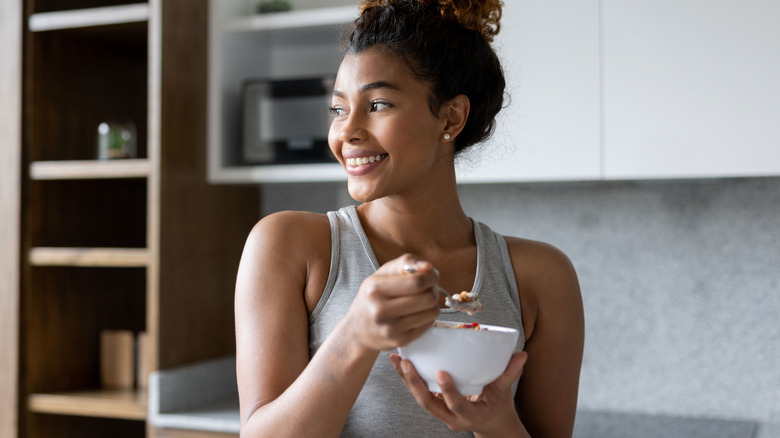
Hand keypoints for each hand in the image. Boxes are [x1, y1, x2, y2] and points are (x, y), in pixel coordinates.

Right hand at [345, 254, 440, 351]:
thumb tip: (429, 267)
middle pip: (427, 298)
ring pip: (431, 312)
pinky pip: (428, 325)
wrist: (357, 329)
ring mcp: (391, 328)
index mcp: (375, 289)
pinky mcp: (400, 340)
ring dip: (432, 304)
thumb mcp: (382, 274)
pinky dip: (427, 317)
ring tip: (421, 301)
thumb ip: (406, 263)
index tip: (431, 276)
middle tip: (428, 289)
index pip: (417, 282)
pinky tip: (416, 313)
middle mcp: (381, 310)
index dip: (431, 277)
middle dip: (433, 290)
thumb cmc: (373, 297)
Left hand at [389, 351, 529, 436]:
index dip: (448, 390)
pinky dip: (409, 379)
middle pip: (428, 404)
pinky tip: (400, 362)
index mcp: (470, 415)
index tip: (441, 373)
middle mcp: (452, 417)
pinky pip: (419, 393)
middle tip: (406, 363)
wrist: (490, 424)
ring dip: (406, 380)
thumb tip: (521, 355)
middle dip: (415, 384)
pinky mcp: (435, 404)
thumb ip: (509, 374)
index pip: (456, 404)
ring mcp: (441, 412)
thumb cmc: (497, 407)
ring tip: (397, 359)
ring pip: (419, 398)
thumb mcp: (504, 393)